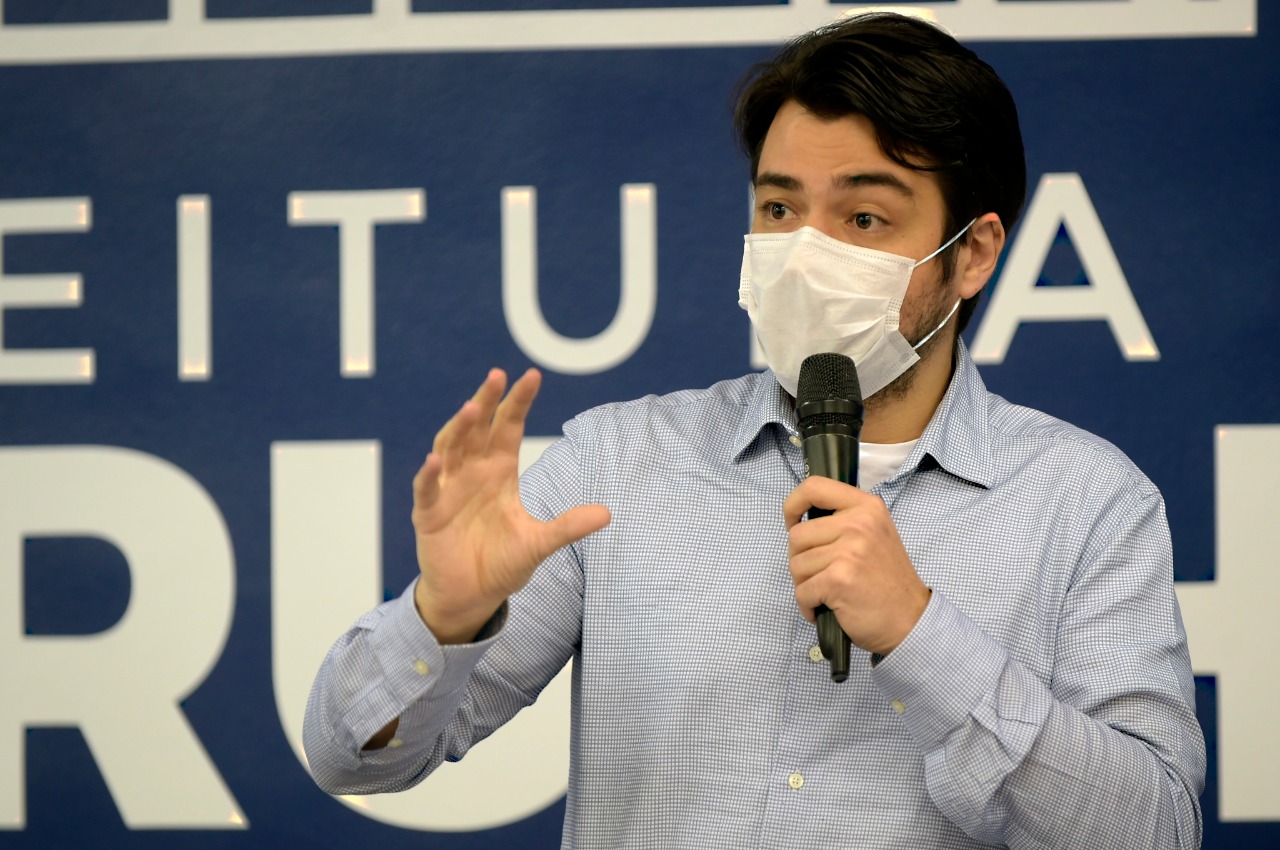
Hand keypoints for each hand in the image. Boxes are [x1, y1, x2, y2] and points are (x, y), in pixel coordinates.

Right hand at [411, 368, 609, 642]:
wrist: (472, 595)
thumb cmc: (502, 562)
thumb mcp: (539, 543)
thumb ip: (568, 527)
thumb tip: (608, 514)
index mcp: (500, 471)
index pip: (509, 427)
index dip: (518, 402)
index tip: (532, 376)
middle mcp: (472, 472)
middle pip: (478, 428)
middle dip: (486, 401)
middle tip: (497, 375)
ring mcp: (448, 490)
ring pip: (450, 449)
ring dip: (459, 429)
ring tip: (472, 408)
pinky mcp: (429, 514)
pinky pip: (427, 490)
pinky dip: (430, 475)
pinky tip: (436, 461)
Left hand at [783, 476, 929, 656]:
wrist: (910, 619)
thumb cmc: (887, 580)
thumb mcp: (875, 533)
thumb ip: (844, 519)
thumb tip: (801, 519)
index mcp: (866, 507)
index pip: (814, 487)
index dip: (793, 505)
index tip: (793, 523)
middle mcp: (859, 524)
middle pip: (797, 535)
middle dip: (800, 559)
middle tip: (820, 575)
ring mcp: (848, 551)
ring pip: (796, 565)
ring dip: (804, 584)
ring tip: (826, 592)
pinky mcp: (838, 579)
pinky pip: (802, 591)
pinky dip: (807, 605)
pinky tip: (824, 608)